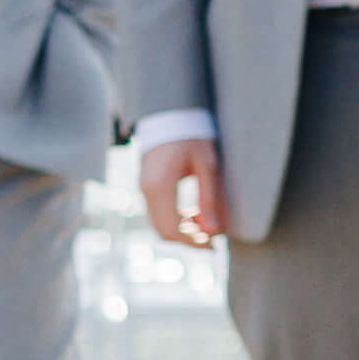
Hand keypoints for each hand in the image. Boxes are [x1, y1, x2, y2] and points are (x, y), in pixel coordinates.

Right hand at [134, 129, 228, 252]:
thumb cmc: (192, 136)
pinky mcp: (147, 186)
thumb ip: (210, 198)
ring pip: (159, 224)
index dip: (193, 243)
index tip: (215, 246)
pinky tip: (195, 215)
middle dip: (188, 241)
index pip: (173, 229)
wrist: (170, 114)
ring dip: (183, 232)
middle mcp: (146, 190)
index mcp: (160, 186)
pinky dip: (176, 221)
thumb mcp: (207, 165)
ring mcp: (143, 188)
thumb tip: (215, 232)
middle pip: (163, 231)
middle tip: (214, 242)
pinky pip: (158, 213)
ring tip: (209, 226)